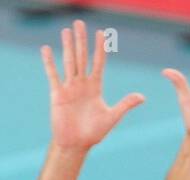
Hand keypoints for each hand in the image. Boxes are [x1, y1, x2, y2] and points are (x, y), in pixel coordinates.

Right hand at [42, 19, 143, 150]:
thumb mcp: (111, 117)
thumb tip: (142, 97)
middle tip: (79, 23)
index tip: (101, 33)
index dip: (100, 48)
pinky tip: (46, 50)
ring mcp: (69, 88)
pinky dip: (49, 63)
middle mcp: (82, 84)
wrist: (75, 145)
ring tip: (66, 30)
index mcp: (95, 87)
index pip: (98, 62)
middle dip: (82, 40)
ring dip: (68, 46)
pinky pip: (53, 75)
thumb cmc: (93, 133)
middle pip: (82, 57)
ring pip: (69, 62)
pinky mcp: (58, 94)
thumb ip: (125, 105)